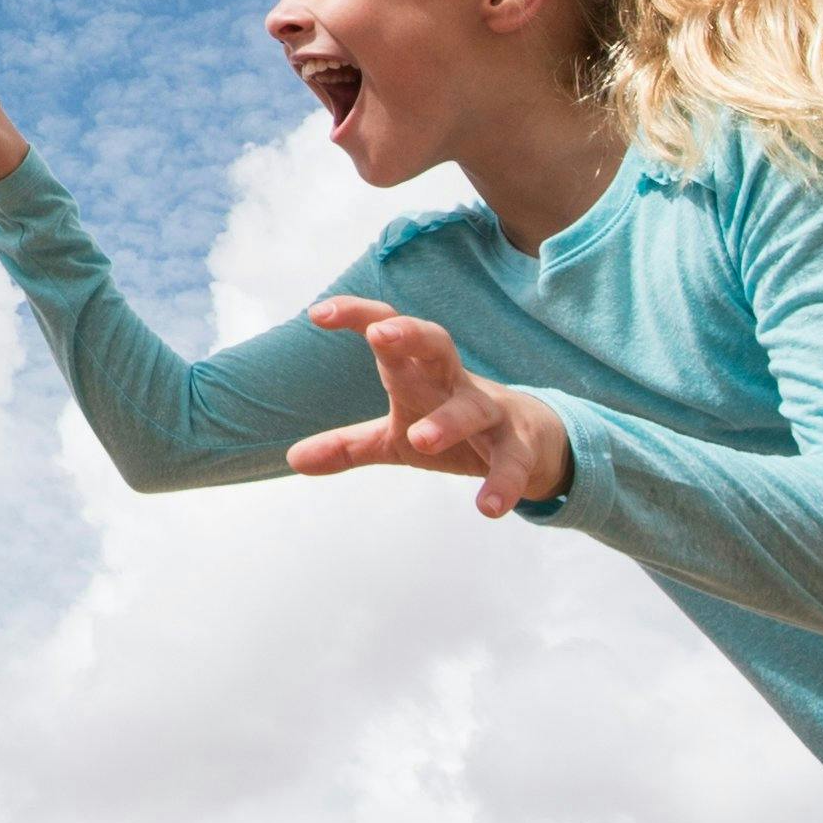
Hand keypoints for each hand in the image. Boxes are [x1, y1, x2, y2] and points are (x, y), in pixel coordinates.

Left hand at [285, 303, 572, 516]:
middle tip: (381, 335)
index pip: (388, 330)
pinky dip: (502, 483)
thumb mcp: (394, 438)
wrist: (530, 439)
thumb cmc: (447, 426)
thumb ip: (348, 445)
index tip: (318, 314)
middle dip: (411, 334)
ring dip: (449, 419)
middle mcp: (455, 382)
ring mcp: (490, 412)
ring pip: (473, 406)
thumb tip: (292, 460)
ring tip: (420, 439)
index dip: (357, 316)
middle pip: (438, 343)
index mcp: (420, 372)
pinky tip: (488, 509)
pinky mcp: (519, 447)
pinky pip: (512, 462)